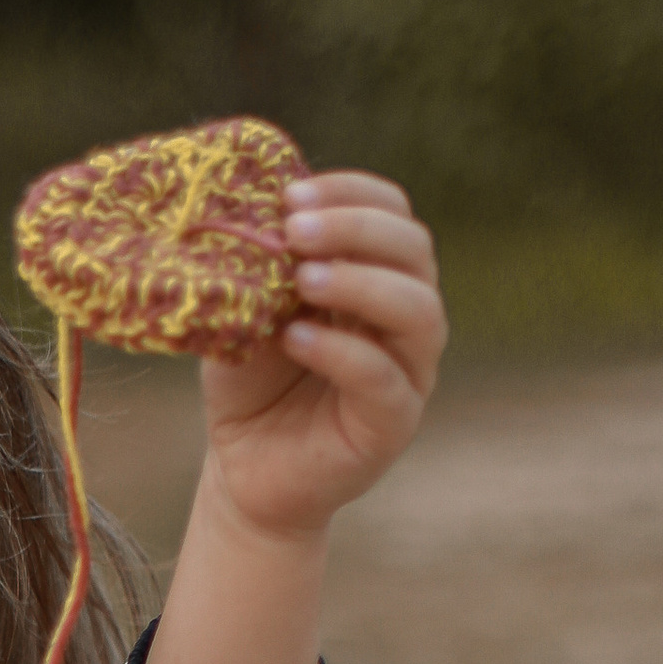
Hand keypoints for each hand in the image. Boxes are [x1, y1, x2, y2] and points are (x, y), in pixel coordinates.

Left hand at [199, 170, 447, 546]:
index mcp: (378, 276)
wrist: (245, 471)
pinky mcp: (393, 422)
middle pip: (414, 250)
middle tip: (295, 229)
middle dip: (356, 228)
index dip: (352, 193)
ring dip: (361, 282)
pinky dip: (341, 351)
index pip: (392, 213)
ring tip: (302, 277)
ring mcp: (408, 370)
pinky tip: (295, 338)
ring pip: (417, 310)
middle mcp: (405, 318)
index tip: (292, 193)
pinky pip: (383, 378)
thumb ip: (262, 268)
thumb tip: (253, 207)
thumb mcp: (249, 313)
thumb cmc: (251, 384)